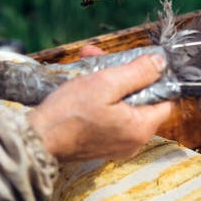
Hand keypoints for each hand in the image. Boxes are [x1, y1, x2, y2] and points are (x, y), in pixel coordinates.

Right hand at [27, 53, 172, 160]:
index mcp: (141, 128)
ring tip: (88, 60)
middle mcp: (133, 141)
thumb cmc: (69, 113)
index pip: (164, 100)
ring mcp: (117, 144)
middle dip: (122, 73)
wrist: (36, 140)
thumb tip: (161, 63)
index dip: (154, 78)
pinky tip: (83, 79)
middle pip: (140, 99)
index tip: (137, 62)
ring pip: (122, 104)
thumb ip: (138, 73)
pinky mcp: (101, 143)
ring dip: (108, 80)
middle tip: (102, 55)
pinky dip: (100, 97)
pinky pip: (109, 115)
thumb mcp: (106, 83)